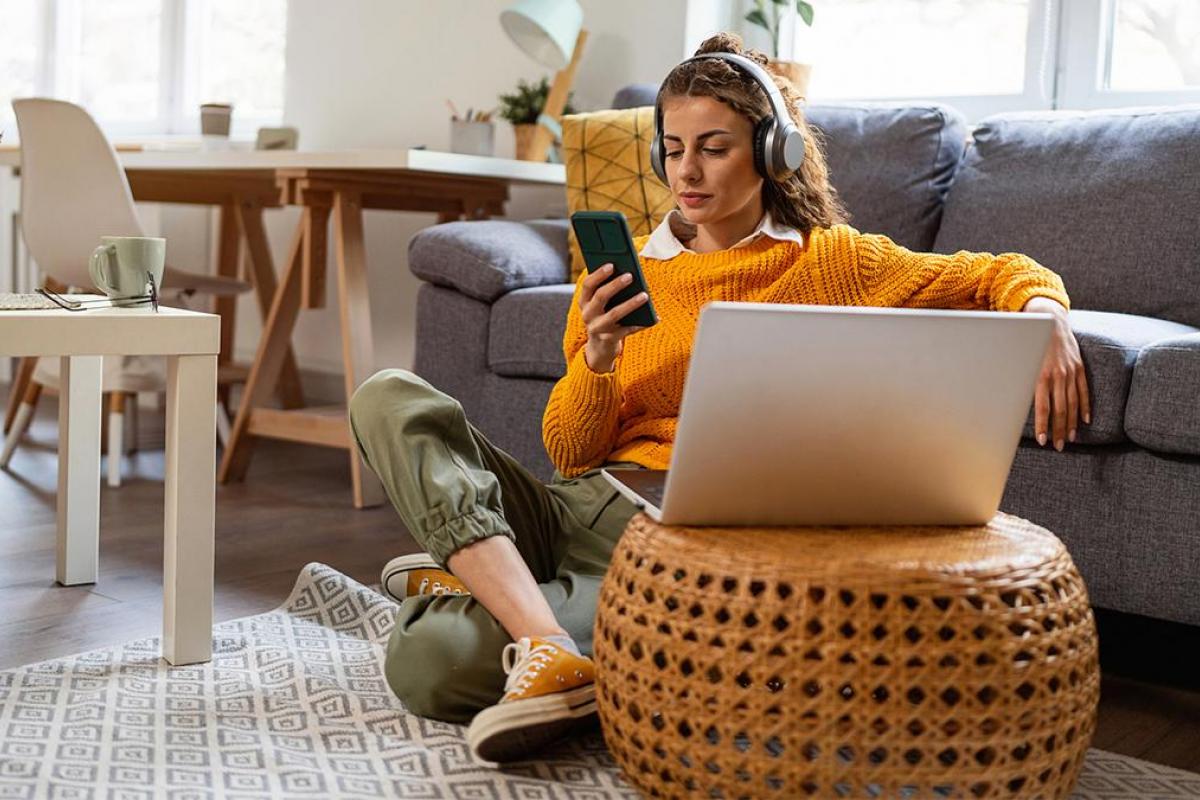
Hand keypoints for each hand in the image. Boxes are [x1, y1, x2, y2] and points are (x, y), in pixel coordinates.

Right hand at [579, 263, 648, 372]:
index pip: (588, 285)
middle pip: (600, 297)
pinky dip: (640, 324)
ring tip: (645, 295)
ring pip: (614, 314)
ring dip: (630, 304)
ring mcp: (597, 328)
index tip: (611, 264)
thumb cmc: (604, 317)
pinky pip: (626, 330)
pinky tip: (652, 318)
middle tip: (630, 275)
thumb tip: (629, 273)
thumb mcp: (600, 305)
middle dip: (615, 285)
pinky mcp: (609, 340)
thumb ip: (608, 290)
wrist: (600, 348)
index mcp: (584, 302)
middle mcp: (588, 315)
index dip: (598, 274)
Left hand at [1024, 297, 1089, 450]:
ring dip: (1071, 423)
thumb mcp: (1023, 362)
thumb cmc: (1030, 344)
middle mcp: (1058, 375)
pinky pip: (1084, 391)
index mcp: (1041, 376)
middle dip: (1058, 430)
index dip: (1043, 426)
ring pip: (1073, 403)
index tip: (1042, 441)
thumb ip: (1023, 381)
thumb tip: (1014, 403)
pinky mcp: (1080, 368)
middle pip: (1060, 410)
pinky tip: (1086, 420)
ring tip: (1070, 438)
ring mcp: (1071, 372)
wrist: (1050, 321)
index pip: (1043, 408)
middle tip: (1058, 447)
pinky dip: (1085, 407)